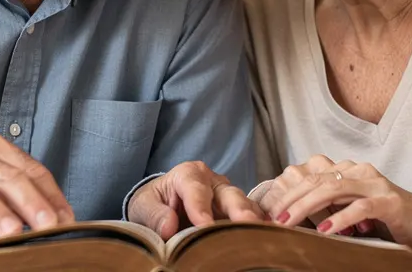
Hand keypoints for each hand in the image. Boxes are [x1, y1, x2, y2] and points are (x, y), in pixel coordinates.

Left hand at [127, 161, 264, 239]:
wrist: (163, 206)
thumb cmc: (154, 203)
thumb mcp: (144, 206)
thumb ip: (154, 214)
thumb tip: (169, 226)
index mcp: (190, 174)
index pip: (196, 190)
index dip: (200, 208)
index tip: (204, 226)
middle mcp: (215, 183)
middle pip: (229, 195)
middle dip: (239, 210)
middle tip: (246, 223)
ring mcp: (230, 198)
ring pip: (246, 207)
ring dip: (253, 221)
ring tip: (262, 234)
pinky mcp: (239, 213)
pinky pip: (253, 219)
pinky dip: (260, 228)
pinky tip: (267, 237)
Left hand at [260, 155, 411, 255]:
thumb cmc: (384, 218)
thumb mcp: (351, 209)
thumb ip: (329, 207)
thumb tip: (293, 218)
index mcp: (348, 171)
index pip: (310, 177)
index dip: (288, 193)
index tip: (271, 211)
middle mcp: (359, 172)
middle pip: (317, 181)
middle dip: (291, 200)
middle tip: (274, 219)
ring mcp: (375, 184)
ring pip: (333, 190)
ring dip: (306, 208)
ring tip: (289, 223)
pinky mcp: (389, 202)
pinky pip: (359, 208)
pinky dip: (340, 219)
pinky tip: (325, 230)